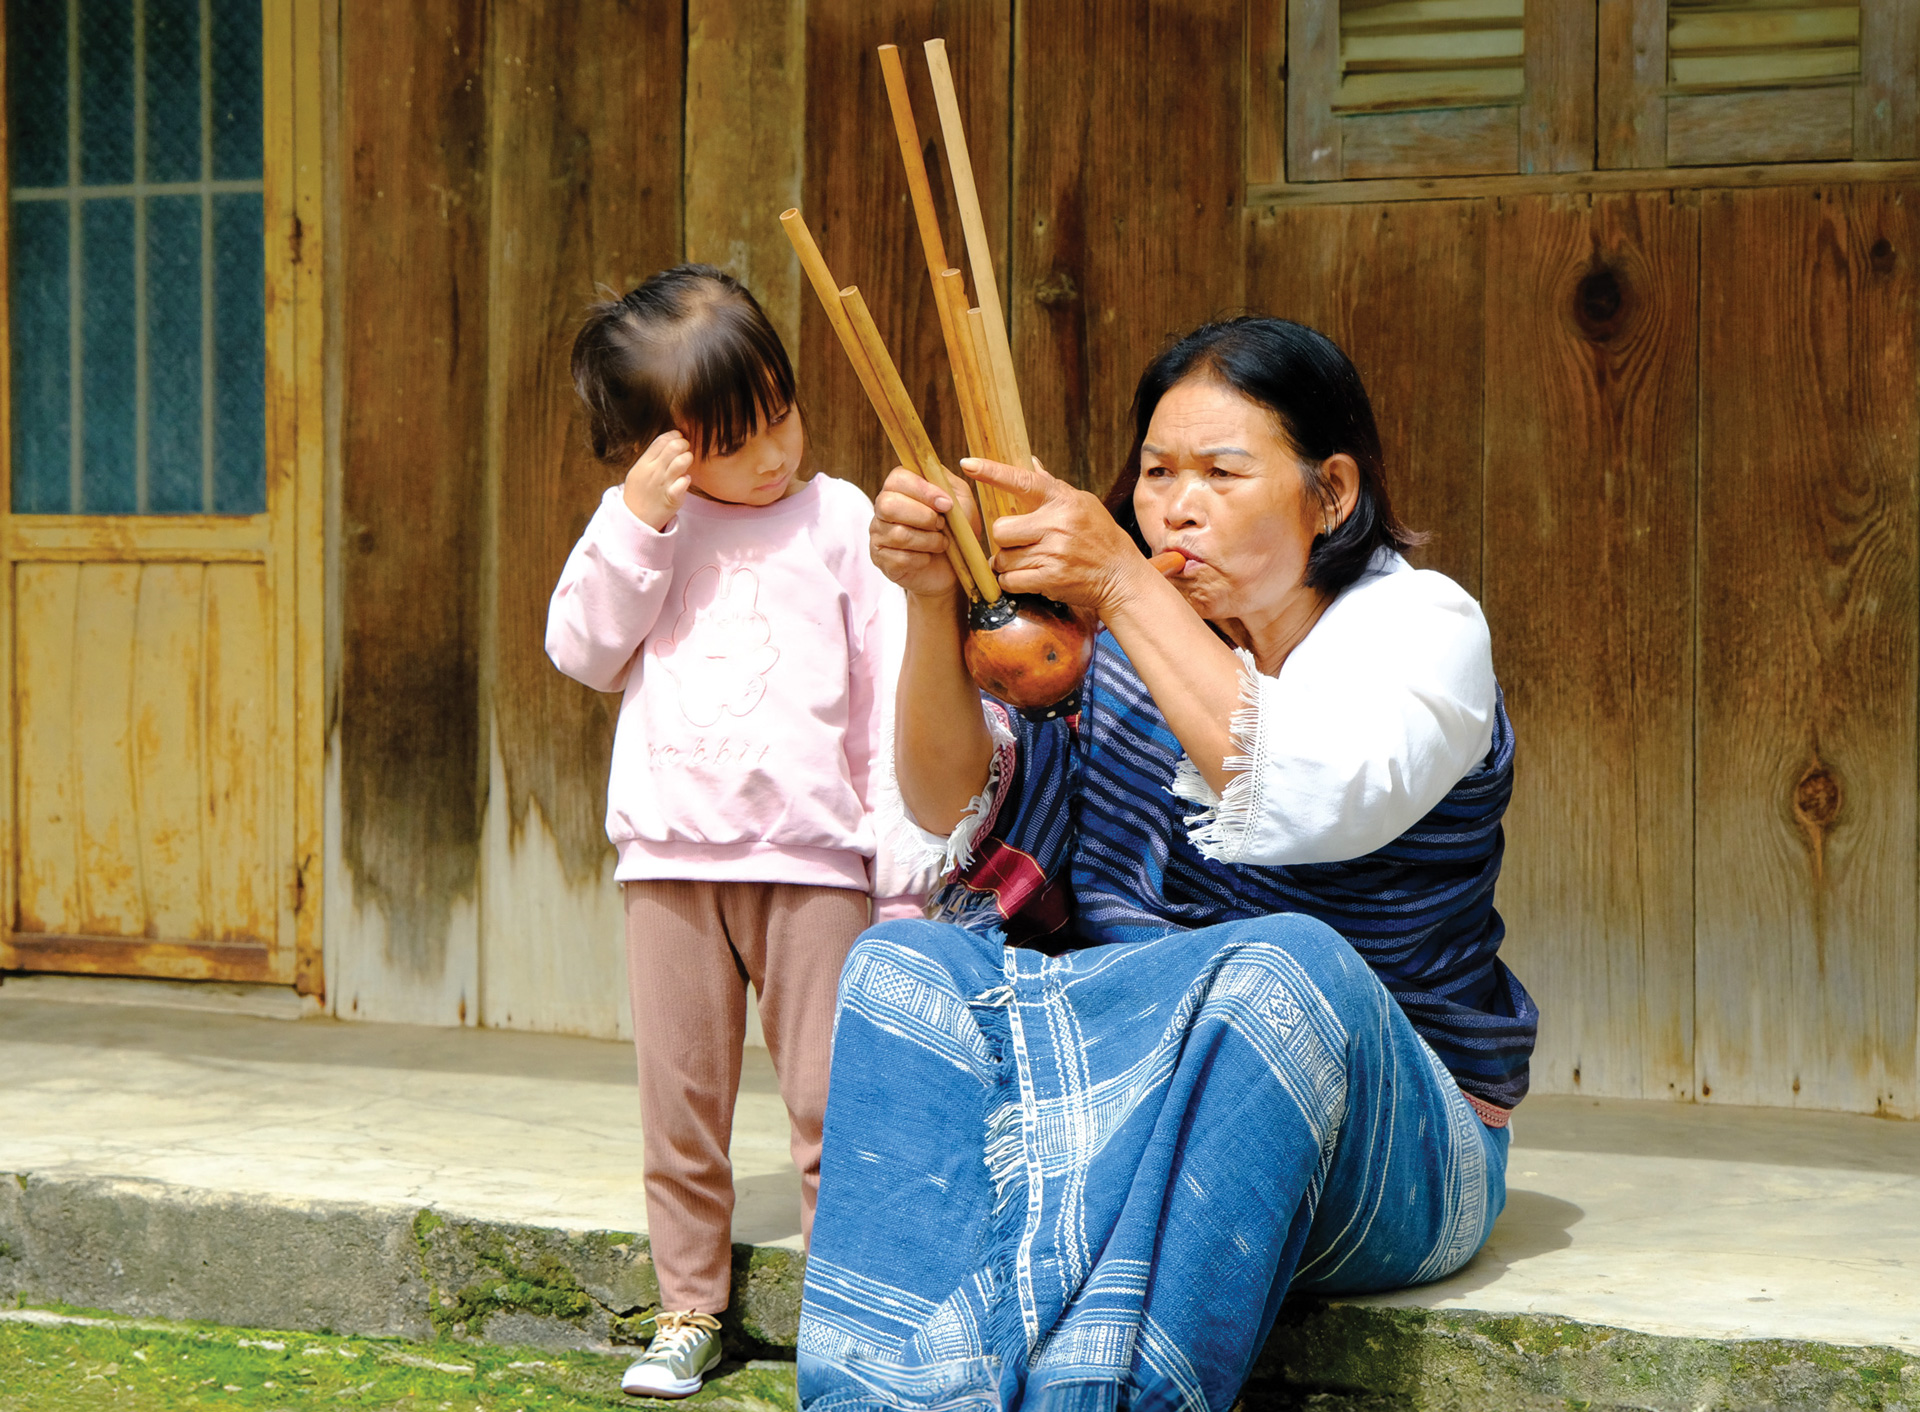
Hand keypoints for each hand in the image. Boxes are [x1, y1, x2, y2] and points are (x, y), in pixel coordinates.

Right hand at [622, 431, 693, 529]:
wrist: (635, 519)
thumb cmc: (640, 494)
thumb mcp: (638, 472)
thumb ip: (651, 457)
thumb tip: (667, 441)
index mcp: (644, 463)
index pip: (661, 440)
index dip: (674, 435)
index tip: (679, 437)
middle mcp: (654, 471)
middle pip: (673, 447)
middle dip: (683, 444)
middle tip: (685, 449)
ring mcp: (663, 484)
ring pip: (681, 461)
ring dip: (688, 458)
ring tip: (686, 463)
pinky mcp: (672, 498)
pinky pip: (684, 482)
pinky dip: (687, 478)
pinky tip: (685, 480)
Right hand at [870, 464, 982, 599]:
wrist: (954, 570)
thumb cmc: (956, 532)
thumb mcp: (961, 503)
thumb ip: (948, 484)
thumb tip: (933, 472)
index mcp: (901, 488)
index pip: (897, 478)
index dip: (922, 490)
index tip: (946, 504)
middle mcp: (883, 509)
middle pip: (888, 504)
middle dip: (923, 516)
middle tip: (942, 525)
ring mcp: (879, 534)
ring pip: (897, 533)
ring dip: (928, 540)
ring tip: (941, 543)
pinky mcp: (881, 559)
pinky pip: (899, 558)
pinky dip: (922, 559)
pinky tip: (929, 558)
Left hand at [964, 456, 1147, 614]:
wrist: (1121, 576)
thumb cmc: (1100, 537)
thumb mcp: (1083, 503)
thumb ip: (1052, 486)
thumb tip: (1030, 461)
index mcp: (1063, 500)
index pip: (1022, 481)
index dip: (992, 472)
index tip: (968, 464)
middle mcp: (1056, 524)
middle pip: (1000, 529)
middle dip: (1003, 539)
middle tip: (1018, 543)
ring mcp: (1053, 553)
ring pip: (1002, 557)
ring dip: (1007, 563)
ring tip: (1027, 561)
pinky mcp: (1050, 579)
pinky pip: (1010, 580)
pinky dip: (1011, 581)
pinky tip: (1026, 577)